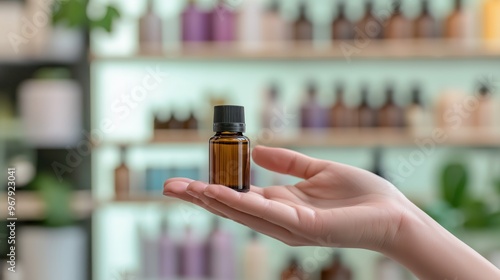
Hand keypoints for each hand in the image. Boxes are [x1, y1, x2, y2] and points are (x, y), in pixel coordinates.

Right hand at [163, 146, 410, 251]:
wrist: (393, 213)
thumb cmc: (361, 194)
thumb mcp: (317, 170)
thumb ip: (286, 162)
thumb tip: (257, 150)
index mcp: (283, 203)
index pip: (240, 195)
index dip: (214, 187)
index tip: (189, 178)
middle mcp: (280, 218)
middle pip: (232, 206)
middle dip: (200, 197)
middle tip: (167, 187)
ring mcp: (289, 225)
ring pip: (242, 211)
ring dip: (210, 200)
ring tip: (181, 190)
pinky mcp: (302, 227)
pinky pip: (265, 212)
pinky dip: (238, 202)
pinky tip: (217, 192)